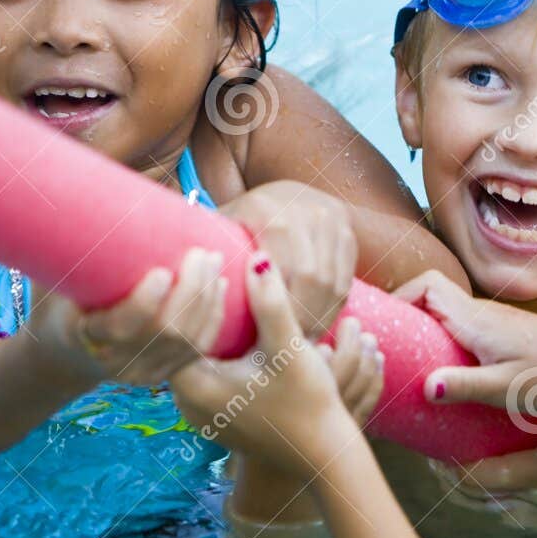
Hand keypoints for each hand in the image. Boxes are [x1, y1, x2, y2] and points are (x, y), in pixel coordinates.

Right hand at [30, 247, 227, 383]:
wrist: (64, 353)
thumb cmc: (60, 302)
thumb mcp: (58, 280)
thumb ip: (77, 251)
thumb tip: (99, 192)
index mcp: (83, 338)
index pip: (120, 327)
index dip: (145, 302)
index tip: (163, 271)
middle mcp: (117, 362)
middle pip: (166, 331)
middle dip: (191, 290)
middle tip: (201, 252)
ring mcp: (145, 372)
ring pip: (189, 340)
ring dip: (208, 298)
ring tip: (214, 260)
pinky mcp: (166, 372)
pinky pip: (199, 348)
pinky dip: (214, 315)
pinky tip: (221, 286)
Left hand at [170, 255, 379, 473]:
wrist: (323, 454)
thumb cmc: (308, 404)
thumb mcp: (289, 349)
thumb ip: (271, 304)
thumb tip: (259, 259)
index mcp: (196, 388)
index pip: (178, 328)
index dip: (194, 292)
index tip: (215, 262)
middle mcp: (188, 404)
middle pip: (178, 342)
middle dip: (197, 306)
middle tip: (211, 269)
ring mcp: (200, 415)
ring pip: (191, 358)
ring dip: (206, 327)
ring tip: (222, 294)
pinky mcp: (217, 418)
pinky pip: (204, 374)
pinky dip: (214, 350)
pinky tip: (232, 329)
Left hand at [219, 180, 356, 335]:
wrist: (284, 194)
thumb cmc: (241, 222)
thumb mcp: (221, 230)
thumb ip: (208, 254)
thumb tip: (188, 290)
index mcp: (270, 212)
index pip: (283, 271)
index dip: (277, 309)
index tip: (264, 337)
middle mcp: (308, 211)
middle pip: (313, 280)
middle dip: (302, 317)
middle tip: (287, 344)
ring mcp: (333, 221)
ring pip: (334, 284)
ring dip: (319, 318)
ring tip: (301, 341)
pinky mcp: (349, 234)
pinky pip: (345, 282)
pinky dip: (332, 309)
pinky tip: (316, 325)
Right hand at [394, 269, 536, 423]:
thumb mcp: (507, 389)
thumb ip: (465, 387)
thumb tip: (423, 387)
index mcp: (478, 319)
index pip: (427, 285)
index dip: (398, 296)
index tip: (380, 325)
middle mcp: (485, 314)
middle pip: (432, 299)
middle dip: (404, 318)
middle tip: (385, 350)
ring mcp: (498, 324)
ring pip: (448, 316)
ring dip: (425, 333)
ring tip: (408, 366)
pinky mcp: (509, 337)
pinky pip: (465, 332)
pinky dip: (447, 345)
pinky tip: (447, 376)